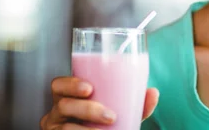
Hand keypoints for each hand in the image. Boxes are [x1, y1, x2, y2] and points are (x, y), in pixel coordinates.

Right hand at [40, 76, 159, 128]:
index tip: (89, 88)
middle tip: (111, 116)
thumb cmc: (103, 122)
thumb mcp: (118, 111)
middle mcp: (57, 112)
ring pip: (64, 128)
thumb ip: (135, 103)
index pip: (59, 85)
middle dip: (88, 109)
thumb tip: (153, 93)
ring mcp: (55, 129)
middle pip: (64, 105)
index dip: (70, 84)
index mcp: (69, 96)